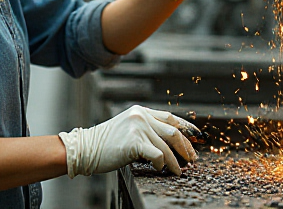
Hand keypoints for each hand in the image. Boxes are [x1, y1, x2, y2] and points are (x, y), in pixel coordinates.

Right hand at [58, 105, 199, 177]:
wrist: (85, 148)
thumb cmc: (105, 143)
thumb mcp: (128, 128)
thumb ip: (146, 129)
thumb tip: (169, 143)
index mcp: (141, 111)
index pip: (171, 118)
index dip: (187, 128)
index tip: (197, 138)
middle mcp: (141, 116)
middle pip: (174, 131)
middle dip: (186, 147)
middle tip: (192, 158)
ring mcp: (138, 128)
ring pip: (167, 146)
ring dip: (176, 161)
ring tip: (179, 171)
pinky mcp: (134, 142)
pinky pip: (157, 155)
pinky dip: (162, 164)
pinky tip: (160, 169)